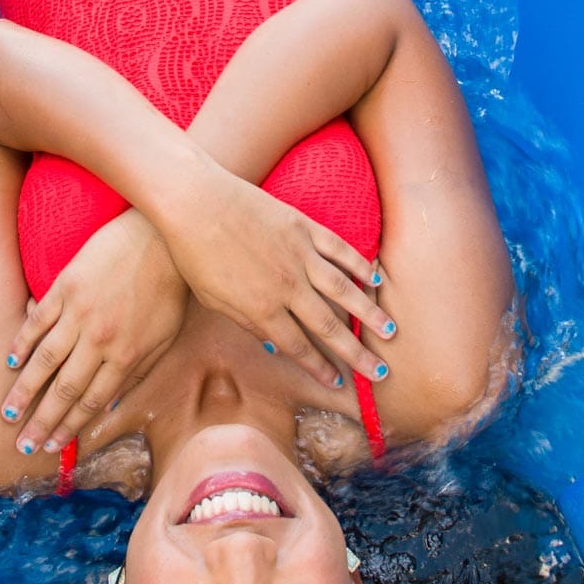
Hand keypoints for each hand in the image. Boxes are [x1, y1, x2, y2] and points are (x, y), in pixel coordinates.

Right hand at [0, 210, 186, 453]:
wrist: (159, 238)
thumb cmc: (166, 291)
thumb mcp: (163, 339)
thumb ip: (137, 374)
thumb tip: (110, 408)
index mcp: (126, 356)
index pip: (91, 402)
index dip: (70, 427)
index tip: (53, 446)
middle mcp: (99, 339)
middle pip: (64, 389)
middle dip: (42, 421)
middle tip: (22, 444)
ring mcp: (79, 312)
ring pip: (44, 360)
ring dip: (24, 390)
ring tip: (7, 413)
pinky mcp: (65, 286)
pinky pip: (37, 321)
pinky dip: (22, 343)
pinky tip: (9, 362)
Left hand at [159, 168, 395, 387]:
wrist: (193, 201)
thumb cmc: (194, 253)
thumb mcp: (213, 298)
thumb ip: (246, 322)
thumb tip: (272, 344)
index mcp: (261, 308)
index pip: (298, 346)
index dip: (319, 367)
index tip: (338, 383)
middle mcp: (287, 286)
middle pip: (329, 327)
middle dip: (356, 353)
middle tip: (379, 372)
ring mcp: (298, 254)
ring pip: (344, 290)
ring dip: (369, 313)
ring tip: (390, 331)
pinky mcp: (302, 227)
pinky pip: (338, 250)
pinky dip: (359, 265)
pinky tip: (375, 279)